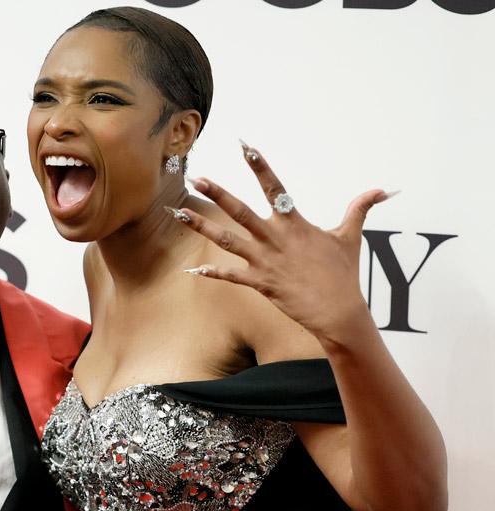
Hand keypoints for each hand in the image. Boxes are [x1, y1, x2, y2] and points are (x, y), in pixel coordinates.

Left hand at [170, 141, 393, 337]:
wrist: (339, 311)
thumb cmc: (344, 274)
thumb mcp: (350, 237)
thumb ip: (360, 208)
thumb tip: (384, 189)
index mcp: (295, 224)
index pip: (274, 188)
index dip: (259, 166)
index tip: (244, 147)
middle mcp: (276, 239)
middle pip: (241, 211)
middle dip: (217, 193)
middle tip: (197, 177)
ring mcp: (265, 261)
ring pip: (227, 240)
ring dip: (201, 226)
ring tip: (178, 213)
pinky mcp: (260, 282)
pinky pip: (231, 276)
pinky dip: (213, 273)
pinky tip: (193, 270)